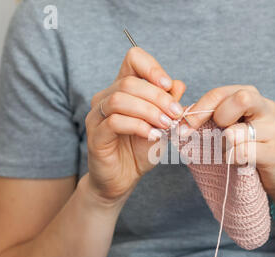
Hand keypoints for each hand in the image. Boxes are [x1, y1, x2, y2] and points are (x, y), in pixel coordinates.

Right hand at [85, 47, 185, 203]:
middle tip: (176, 114)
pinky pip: (114, 122)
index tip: (168, 86)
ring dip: (149, 111)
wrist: (123, 179)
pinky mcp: (95, 135)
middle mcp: (106, 98)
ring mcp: (97, 116)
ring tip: (165, 126)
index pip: (133, 59)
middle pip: (129, 81)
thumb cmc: (140, 150)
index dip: (152, 67)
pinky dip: (138, 126)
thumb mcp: (162, 125)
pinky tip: (153, 135)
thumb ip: (169, 105)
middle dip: (158, 97)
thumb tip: (178, 84)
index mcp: (124, 89)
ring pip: (120, 99)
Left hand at [182, 85, 274, 199]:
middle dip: (219, 118)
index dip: (199, 110)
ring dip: (223, 147)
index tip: (184, 128)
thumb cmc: (245, 147)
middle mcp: (267, 108)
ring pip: (237, 132)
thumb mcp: (226, 127)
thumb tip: (179, 116)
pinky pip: (243, 153)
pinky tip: (237, 163)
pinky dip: (232, 159)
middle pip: (241, 98)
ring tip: (227, 153)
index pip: (221, 93)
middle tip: (215, 136)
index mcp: (252, 96)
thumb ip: (207, 117)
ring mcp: (274, 130)